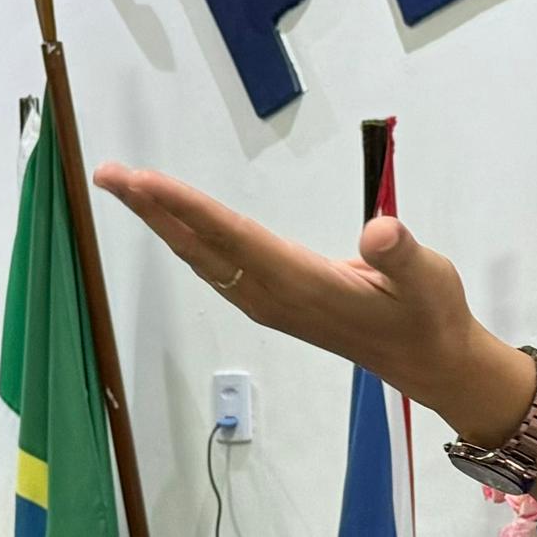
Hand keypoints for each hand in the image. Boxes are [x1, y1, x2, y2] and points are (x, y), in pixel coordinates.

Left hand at [90, 166, 536, 439]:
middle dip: (152, 208)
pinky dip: (186, 236)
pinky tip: (170, 222)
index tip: (143, 182)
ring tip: (127, 187)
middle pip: (199, 246)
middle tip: (108, 174)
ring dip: (162, 221)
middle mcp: (271, 294)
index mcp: (299, 283)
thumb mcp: (429, 279)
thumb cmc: (428, 314)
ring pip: (202, 257)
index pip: (231, 237)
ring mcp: (267, 301)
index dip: (185, 207)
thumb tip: (380, 232)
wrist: (428, 362)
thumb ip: (402, 255)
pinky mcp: (271, 301)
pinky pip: (215, 264)